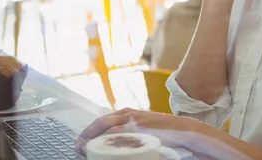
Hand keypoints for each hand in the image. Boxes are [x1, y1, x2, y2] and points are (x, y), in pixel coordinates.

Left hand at [76, 108, 205, 152]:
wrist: (183, 130)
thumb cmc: (164, 132)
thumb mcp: (143, 130)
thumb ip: (130, 132)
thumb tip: (115, 143)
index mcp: (127, 113)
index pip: (102, 121)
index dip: (89, 132)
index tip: (81, 143)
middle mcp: (127, 113)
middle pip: (99, 122)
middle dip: (86, 135)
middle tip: (77, 148)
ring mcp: (132, 119)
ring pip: (105, 126)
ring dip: (92, 138)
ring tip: (83, 149)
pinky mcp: (137, 126)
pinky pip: (116, 132)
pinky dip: (105, 138)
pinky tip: (99, 146)